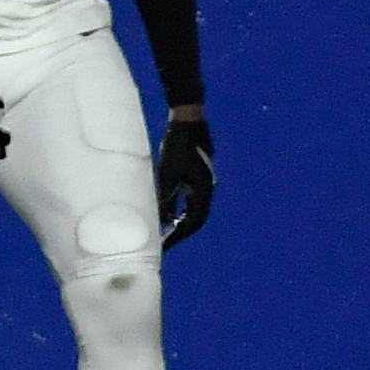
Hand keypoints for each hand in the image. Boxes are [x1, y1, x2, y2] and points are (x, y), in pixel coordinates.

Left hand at [157, 114, 214, 245]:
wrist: (188, 124)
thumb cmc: (176, 146)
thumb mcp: (167, 172)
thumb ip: (167, 196)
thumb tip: (164, 220)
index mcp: (202, 190)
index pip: (192, 222)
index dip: (178, 236)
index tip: (164, 246)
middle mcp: (206, 191)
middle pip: (195, 219)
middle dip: (180, 233)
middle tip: (162, 244)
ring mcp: (204, 185)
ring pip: (194, 211)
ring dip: (180, 224)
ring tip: (164, 235)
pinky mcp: (198, 179)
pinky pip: (191, 201)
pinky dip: (181, 211)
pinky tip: (169, 216)